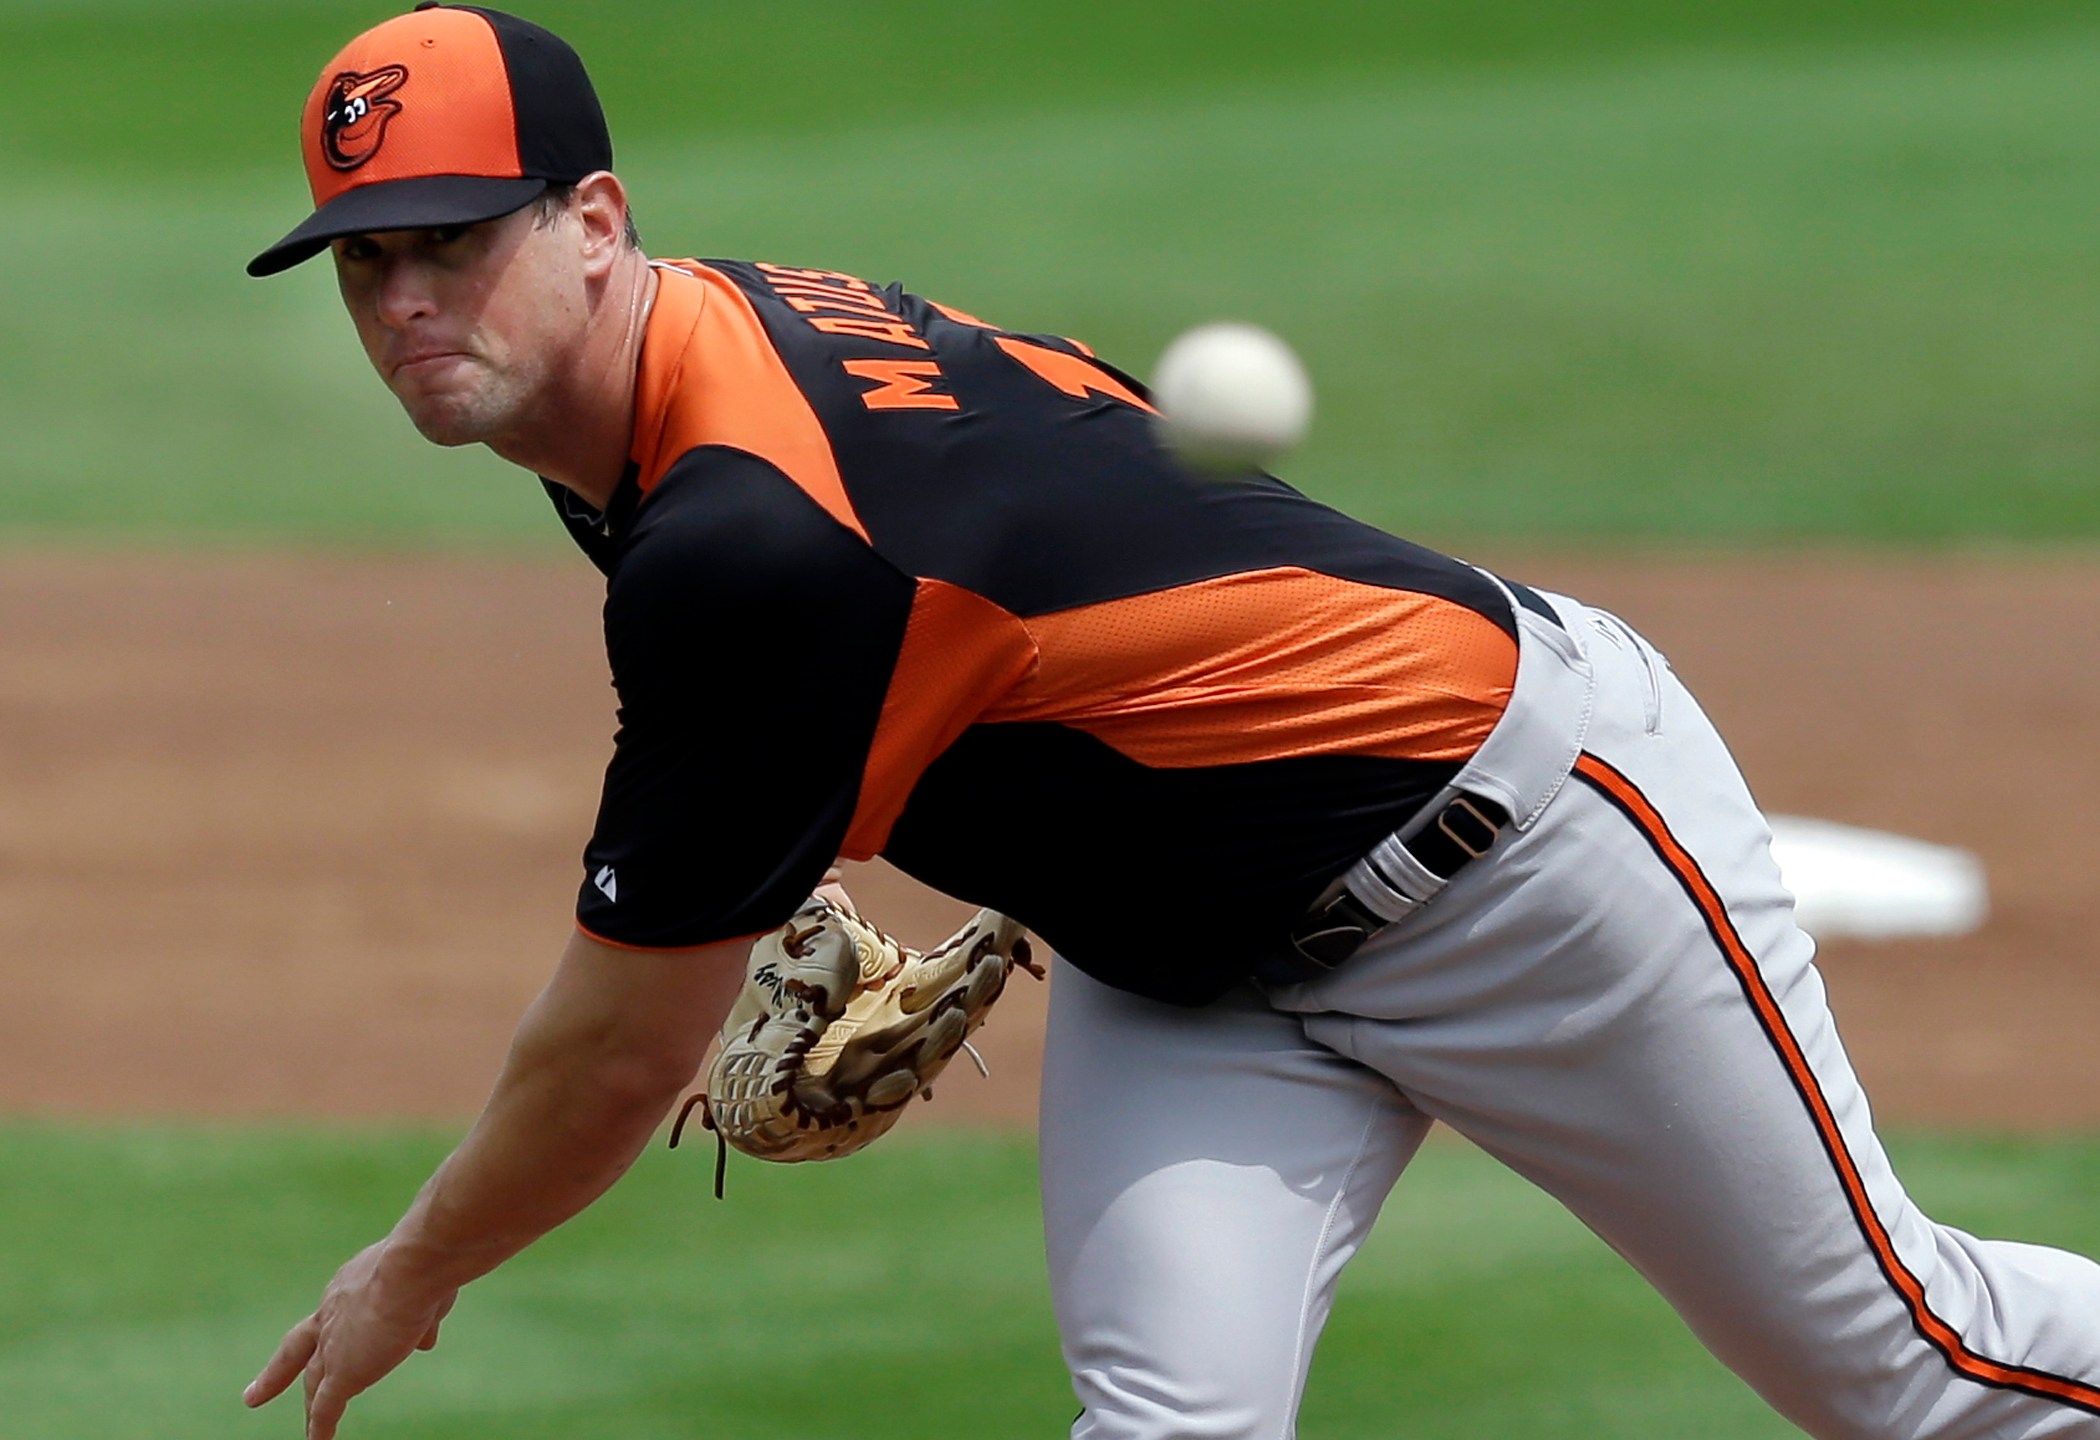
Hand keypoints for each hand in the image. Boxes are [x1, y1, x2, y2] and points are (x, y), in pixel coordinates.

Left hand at [244, 1240, 458, 1438]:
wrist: (413, 1266)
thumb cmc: (425, 1265)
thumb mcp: (424, 1291)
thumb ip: (421, 1317)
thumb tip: (425, 1341)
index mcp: (348, 1287)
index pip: (337, 1313)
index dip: (338, 1326)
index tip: (337, 1334)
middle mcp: (331, 1313)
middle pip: (300, 1348)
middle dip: (279, 1372)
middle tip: (254, 1395)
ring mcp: (332, 1345)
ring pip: (312, 1381)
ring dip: (308, 1402)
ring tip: (306, 1425)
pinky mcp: (342, 1373)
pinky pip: (325, 1407)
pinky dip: (321, 1426)